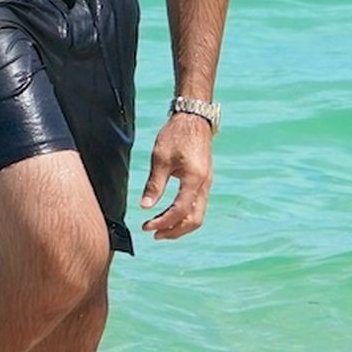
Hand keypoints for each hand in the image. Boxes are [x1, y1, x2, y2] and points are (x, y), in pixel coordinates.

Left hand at [140, 113, 214, 238]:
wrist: (194, 118)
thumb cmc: (177, 134)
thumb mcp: (161, 158)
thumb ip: (155, 185)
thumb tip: (145, 206)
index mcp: (194, 179)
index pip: (179, 210)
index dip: (163, 222)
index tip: (146, 226)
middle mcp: (204, 184)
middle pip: (194, 219)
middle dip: (174, 231)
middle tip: (154, 234)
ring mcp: (207, 183)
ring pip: (198, 214)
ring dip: (180, 225)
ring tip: (160, 228)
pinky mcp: (204, 181)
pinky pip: (198, 205)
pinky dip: (185, 215)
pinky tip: (170, 214)